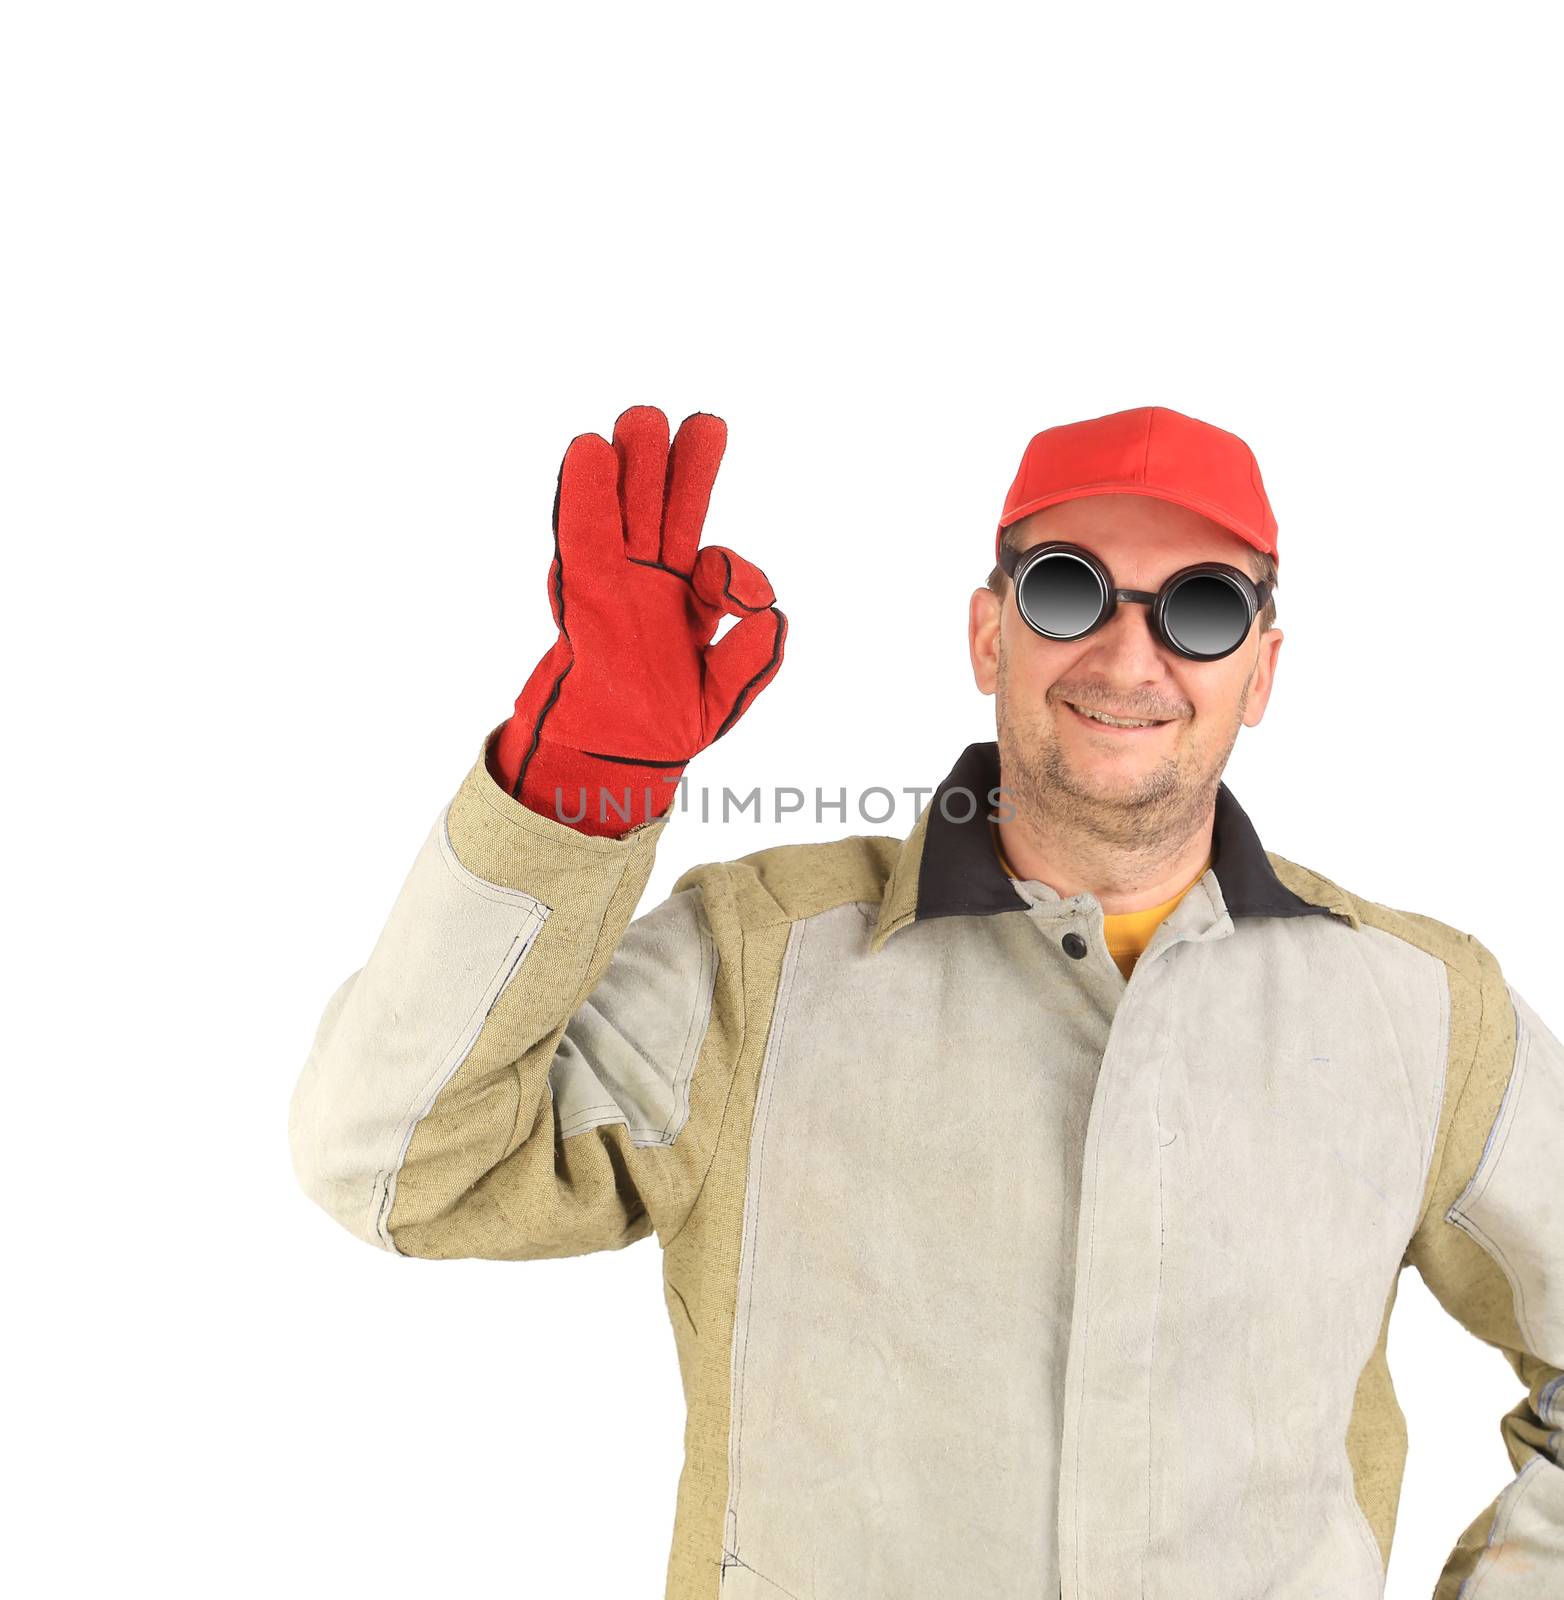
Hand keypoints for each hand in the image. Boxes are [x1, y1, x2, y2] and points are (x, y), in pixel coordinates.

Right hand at [493, 405, 786, 835]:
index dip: (728, 572)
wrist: (601, 762)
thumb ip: (751, 661)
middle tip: (700, 423)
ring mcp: (611, 586)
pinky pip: (581, 541)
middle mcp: (650, 585)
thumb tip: (770, 613)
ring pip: (625, 514)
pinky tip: (588, 451)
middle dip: (678, 470)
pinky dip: (584, 498)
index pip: (715, 569)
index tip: (725, 590)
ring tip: (641, 418)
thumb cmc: (660, 731)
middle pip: (668, 514)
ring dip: (632, 468)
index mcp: (689, 606)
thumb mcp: (722, 702)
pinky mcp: (577, 599)